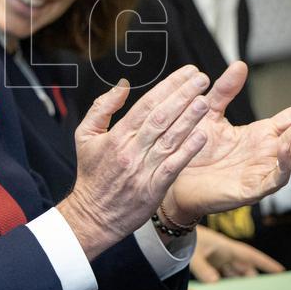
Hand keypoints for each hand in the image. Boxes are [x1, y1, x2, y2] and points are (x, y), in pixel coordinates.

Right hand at [58, 65, 211, 259]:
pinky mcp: (153, 188)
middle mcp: (131, 150)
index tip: (186, 74)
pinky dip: (188, 150)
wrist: (92, 215)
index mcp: (116, 136)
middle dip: (183, 95)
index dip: (168, 87)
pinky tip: (202, 135)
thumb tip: (123, 85)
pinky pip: (173, 166)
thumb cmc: (91, 174)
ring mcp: (143, 170)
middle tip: (202, 79)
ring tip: (206, 101)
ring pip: (169, 139)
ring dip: (189, 118)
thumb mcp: (85, 135)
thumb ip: (103, 107)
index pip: (146, 104)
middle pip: (161, 117)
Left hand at [163, 62, 290, 222]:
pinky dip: (283, 165)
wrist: (174, 178)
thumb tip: (240, 64)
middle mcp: (267, 152)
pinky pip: (276, 179)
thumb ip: (224, 91)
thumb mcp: (209, 113)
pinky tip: (282, 148)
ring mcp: (263, 171)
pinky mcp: (253, 189)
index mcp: (261, 134)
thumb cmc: (194, 148)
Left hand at [190, 225, 283, 282]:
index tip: (281, 271)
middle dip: (255, 280)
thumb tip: (215, 283)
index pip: (251, 256)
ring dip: (241, 283)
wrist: (172, 231)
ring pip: (235, 273)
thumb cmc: (185, 239)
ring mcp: (218, 258)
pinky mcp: (211, 264)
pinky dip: (229, 284)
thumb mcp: (194, 254)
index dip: (266, 263)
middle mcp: (225, 253)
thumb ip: (203, 269)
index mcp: (227, 248)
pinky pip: (224, 276)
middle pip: (245, 269)